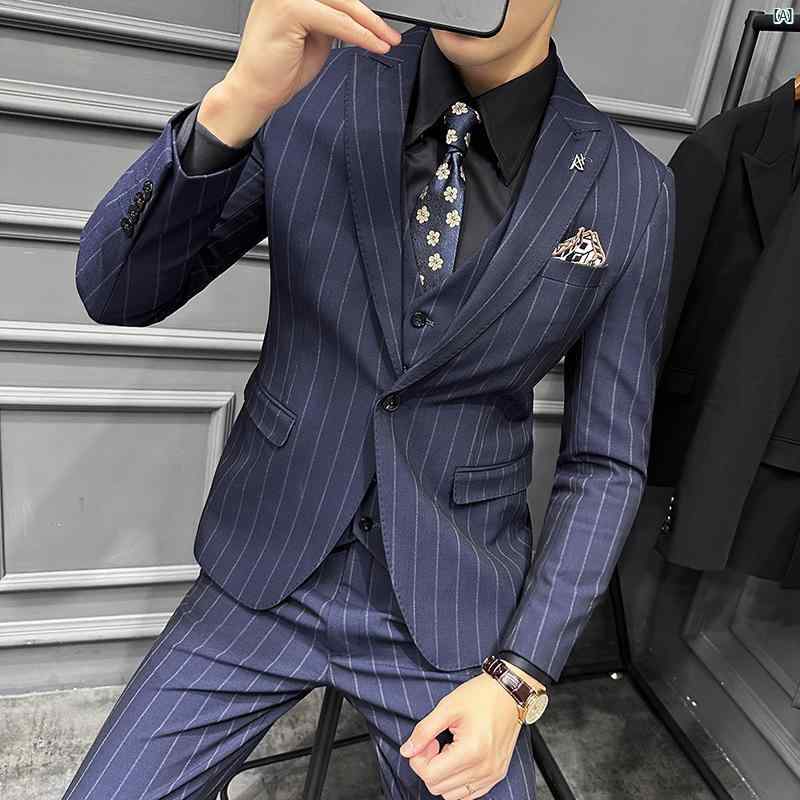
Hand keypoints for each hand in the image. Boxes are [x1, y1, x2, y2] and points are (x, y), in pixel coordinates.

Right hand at [199, 0, 401, 146]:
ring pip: (342, 5)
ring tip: (386, 41)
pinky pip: (336, 21)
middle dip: (371, 17)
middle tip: (391, 34)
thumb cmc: (279, 69)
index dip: (361, 11)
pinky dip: (358, 34)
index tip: (382, 26)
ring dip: (369, 25)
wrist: (255, 91)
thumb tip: (356, 19)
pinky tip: (372, 45)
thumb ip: (332, 21)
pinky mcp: (288, 10)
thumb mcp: (315, 37)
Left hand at [398, 672, 522, 798]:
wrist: (509, 693)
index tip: (427, 741)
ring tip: (448, 750)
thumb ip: (424, 731)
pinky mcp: (496, 776)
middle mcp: (484, 769)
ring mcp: (492, 775)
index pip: (430, 776)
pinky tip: (458, 759)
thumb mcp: (447, 707)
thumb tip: (407, 750)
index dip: (420, 758)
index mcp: (471, 752)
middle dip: (429, 766)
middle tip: (435, 743)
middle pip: (438, 788)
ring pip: (451, 795)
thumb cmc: (480, 696)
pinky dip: (457, 782)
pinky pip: (468, 794)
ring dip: (443, 775)